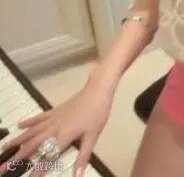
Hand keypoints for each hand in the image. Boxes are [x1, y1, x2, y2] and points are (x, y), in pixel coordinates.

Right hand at [0, 78, 114, 176]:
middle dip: (17, 157)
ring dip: (17, 140)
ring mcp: (53, 118)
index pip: (47, 157)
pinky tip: (19, 124)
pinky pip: (39, 118)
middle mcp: (54, 128)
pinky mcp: (55, 110)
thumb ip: (83, 156)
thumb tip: (78, 175)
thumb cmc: (97, 113)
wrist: (98, 90)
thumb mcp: (93, 136)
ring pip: (31, 131)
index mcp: (64, 136)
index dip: (38, 170)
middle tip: (2, 168)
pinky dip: (29, 122)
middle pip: (32, 145)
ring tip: (4, 148)